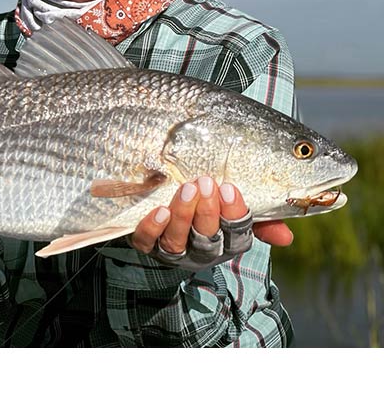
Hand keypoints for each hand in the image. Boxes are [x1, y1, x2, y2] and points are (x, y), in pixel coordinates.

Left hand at [130, 177, 290, 269]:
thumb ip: (261, 220)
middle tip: (207, 184)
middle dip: (208, 212)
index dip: (234, 213)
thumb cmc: (207, 206)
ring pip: (177, 240)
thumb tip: (287, 237)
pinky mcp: (147, 243)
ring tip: (187, 189)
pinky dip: (152, 228)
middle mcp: (200, 250)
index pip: (237, 234)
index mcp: (226, 241)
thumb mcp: (234, 209)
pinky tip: (159, 211)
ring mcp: (172, 248)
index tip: (229, 188)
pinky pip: (147, 240)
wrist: (164, 211)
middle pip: (207, 237)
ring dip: (183, 215)